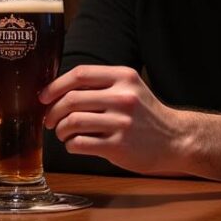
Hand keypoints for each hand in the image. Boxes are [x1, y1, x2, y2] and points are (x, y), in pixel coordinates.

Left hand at [41, 64, 186, 174]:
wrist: (176, 139)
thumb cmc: (146, 114)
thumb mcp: (130, 88)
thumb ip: (101, 85)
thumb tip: (57, 90)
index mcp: (123, 77)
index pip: (79, 74)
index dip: (55, 86)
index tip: (44, 97)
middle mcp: (123, 97)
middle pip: (71, 99)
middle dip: (52, 112)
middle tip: (49, 121)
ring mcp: (121, 122)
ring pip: (72, 122)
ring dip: (61, 130)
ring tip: (63, 133)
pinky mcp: (119, 146)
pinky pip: (80, 143)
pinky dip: (70, 145)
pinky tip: (75, 145)